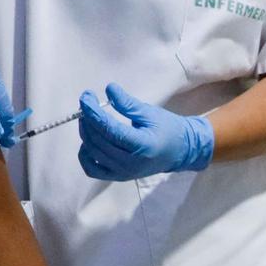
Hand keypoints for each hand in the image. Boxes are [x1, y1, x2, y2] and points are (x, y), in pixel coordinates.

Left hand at [77, 83, 214, 180]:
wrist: (180, 151)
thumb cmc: (167, 129)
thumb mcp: (150, 113)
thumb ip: (128, 103)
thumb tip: (109, 89)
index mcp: (142, 145)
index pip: (110, 130)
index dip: (94, 113)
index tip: (86, 97)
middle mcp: (131, 163)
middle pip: (98, 141)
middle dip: (88, 119)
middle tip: (86, 102)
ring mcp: (123, 173)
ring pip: (92, 153)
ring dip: (86, 133)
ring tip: (88, 118)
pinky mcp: (118, 177)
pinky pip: (92, 169)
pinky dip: (85, 155)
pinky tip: (89, 141)